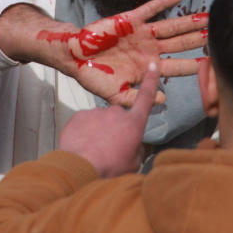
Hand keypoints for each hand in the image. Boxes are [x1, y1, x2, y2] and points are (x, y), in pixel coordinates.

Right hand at [38, 0, 205, 106]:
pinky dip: (164, 1)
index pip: (179, 66)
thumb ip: (139, 97)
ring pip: (172, 26)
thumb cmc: (94, 77)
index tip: (216, 64)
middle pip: (182, 44)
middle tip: (221, 34)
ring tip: (209, 16)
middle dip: (201, 40)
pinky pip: (151, 9)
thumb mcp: (117, 94)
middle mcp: (150, 49)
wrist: (74, 56)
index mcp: (149, 67)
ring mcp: (142, 34)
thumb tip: (163, 100)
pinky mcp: (131, 20)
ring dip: (190, 21)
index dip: (196, 66)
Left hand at [59, 61, 159, 177]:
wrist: (80, 167)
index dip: (151, 80)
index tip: (153, 64)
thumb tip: (136, 146)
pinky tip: (83, 146)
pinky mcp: (79, 116)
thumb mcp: (133, 164)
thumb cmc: (110, 168)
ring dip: (99, 131)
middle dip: (115, 127)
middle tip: (110, 147)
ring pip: (100, 120)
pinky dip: (84, 132)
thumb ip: (138, 151)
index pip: (146, 97)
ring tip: (94, 149)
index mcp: (133, 123)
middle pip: (118, 116)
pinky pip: (84, 122)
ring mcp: (96, 112)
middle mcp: (116, 113)